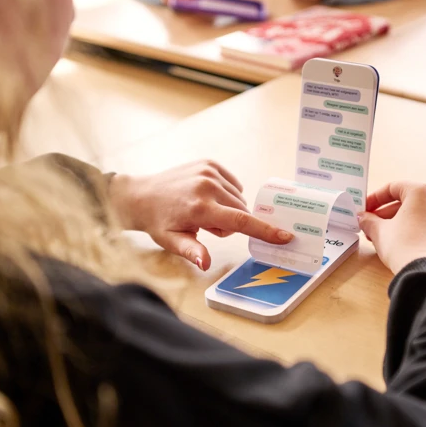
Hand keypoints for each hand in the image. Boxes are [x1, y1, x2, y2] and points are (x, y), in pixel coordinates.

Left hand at [109, 160, 292, 269]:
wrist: (140, 195)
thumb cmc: (157, 222)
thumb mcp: (171, 241)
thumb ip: (191, 251)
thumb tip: (205, 263)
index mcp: (200, 208)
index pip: (241, 222)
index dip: (265, 231)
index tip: (285, 236)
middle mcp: (207, 186)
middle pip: (242, 211)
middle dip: (232, 224)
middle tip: (207, 227)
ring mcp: (209, 172)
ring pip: (239, 198)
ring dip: (230, 209)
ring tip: (205, 212)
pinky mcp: (209, 163)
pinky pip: (233, 184)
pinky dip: (227, 194)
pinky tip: (209, 198)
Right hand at [358, 182, 425, 273]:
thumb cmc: (404, 246)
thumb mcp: (379, 231)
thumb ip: (369, 221)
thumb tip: (364, 218)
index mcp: (421, 192)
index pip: (393, 188)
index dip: (375, 198)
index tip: (365, 208)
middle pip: (406, 201)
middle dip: (385, 213)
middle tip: (370, 224)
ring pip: (417, 214)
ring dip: (397, 222)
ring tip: (381, 237)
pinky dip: (412, 230)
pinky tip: (399, 243)